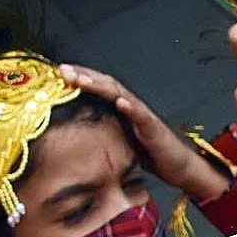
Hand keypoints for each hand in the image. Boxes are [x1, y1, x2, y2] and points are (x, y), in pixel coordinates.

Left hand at [58, 63, 231, 203]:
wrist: (177, 166)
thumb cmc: (148, 153)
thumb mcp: (119, 139)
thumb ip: (104, 128)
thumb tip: (79, 126)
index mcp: (121, 108)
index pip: (98, 86)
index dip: (80, 78)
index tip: (59, 72)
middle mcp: (131, 106)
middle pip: (106, 84)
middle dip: (84, 75)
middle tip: (63, 70)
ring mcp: (142, 116)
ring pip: (120, 94)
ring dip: (100, 86)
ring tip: (82, 80)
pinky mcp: (153, 129)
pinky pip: (141, 115)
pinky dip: (130, 108)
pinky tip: (120, 102)